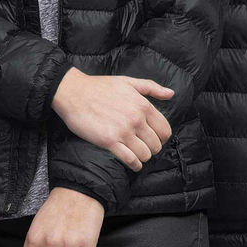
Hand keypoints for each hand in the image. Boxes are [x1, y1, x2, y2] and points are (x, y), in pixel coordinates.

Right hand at [52, 67, 173, 169]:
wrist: (75, 93)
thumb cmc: (101, 86)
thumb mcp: (129, 82)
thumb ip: (152, 88)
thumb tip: (171, 94)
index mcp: (143, 105)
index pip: (165, 130)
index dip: (162, 137)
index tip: (156, 138)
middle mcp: (136, 119)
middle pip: (156, 144)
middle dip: (153, 148)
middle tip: (145, 146)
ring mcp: (123, 131)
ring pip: (145, 154)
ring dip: (143, 156)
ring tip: (138, 153)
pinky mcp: (109, 142)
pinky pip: (130, 160)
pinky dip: (135, 164)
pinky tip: (133, 163)